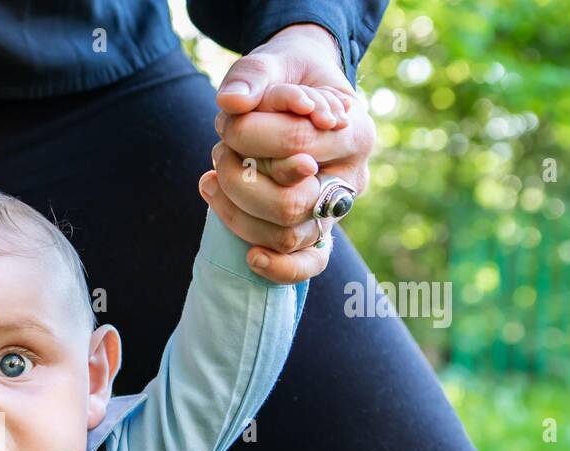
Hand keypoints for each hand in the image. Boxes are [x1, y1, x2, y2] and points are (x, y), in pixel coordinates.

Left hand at [202, 23, 375, 282]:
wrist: (300, 95)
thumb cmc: (284, 80)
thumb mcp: (270, 64)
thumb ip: (252, 76)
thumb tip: (230, 104)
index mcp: (355, 130)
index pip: (295, 142)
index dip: (249, 135)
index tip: (228, 122)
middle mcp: (353, 177)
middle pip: (292, 201)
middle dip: (239, 179)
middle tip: (220, 151)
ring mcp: (336, 210)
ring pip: (289, 236)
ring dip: (238, 213)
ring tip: (214, 179)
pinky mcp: (318, 233)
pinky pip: (310, 265)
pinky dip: (280, 267)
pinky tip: (250, 257)